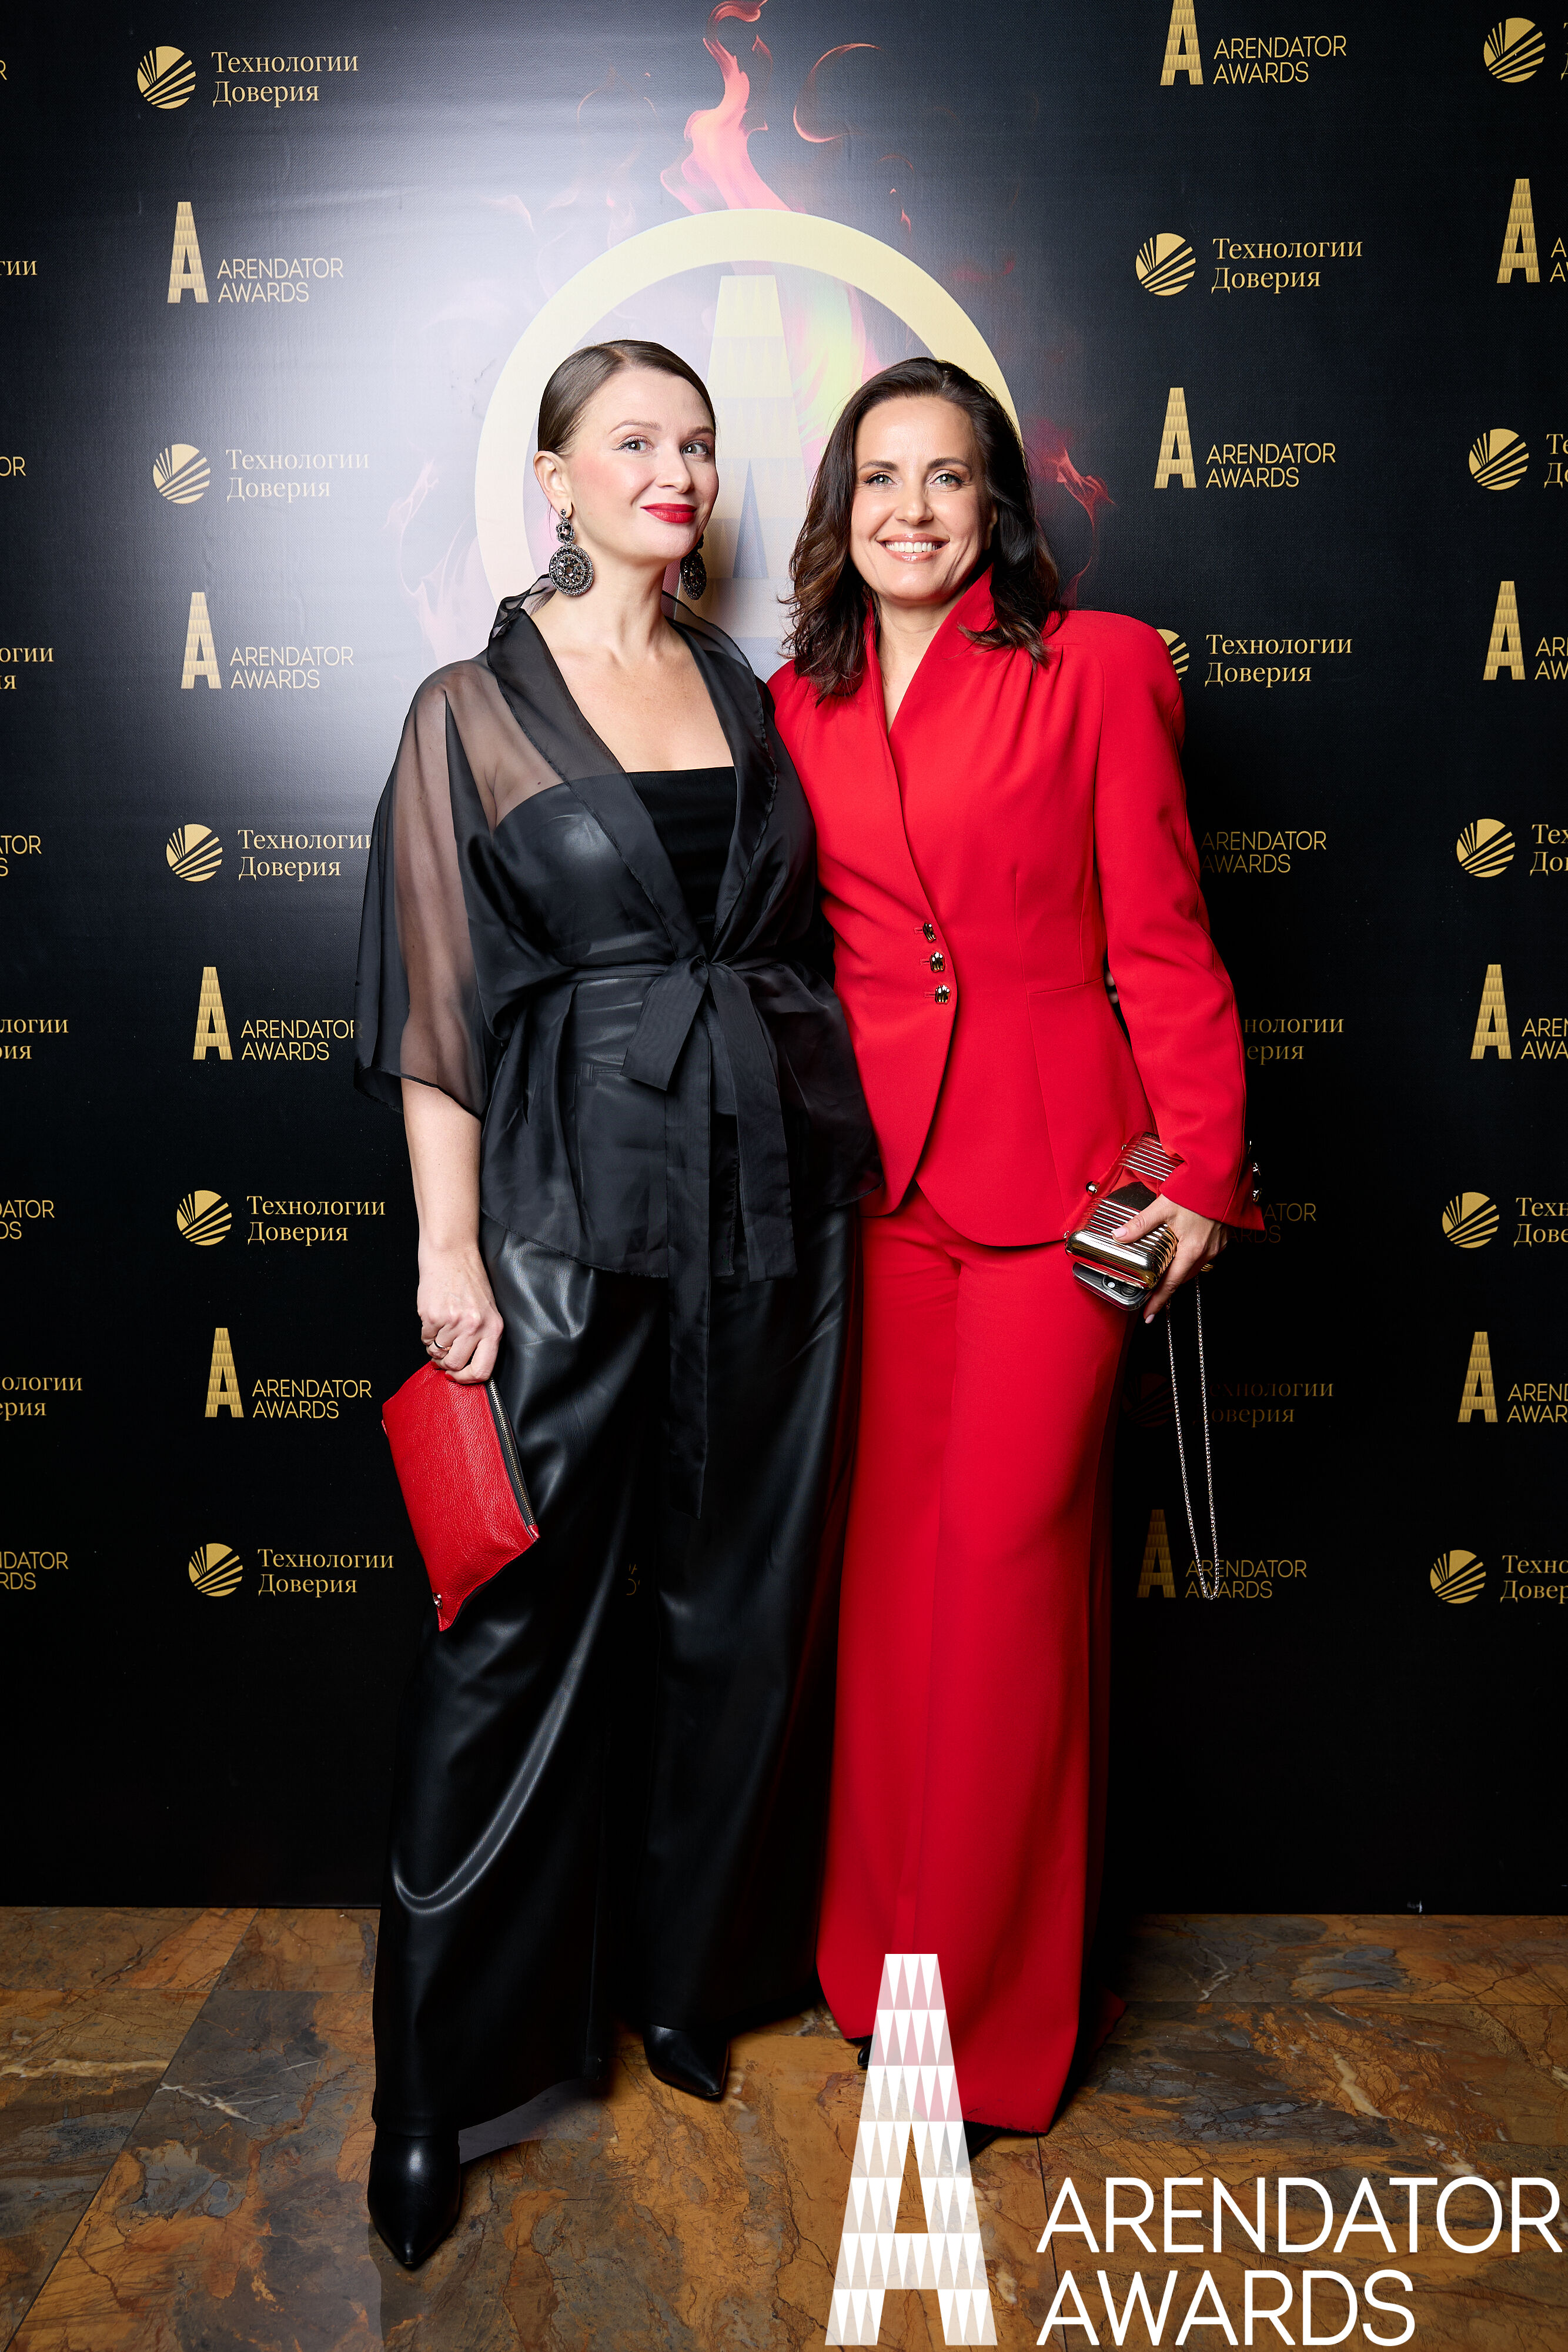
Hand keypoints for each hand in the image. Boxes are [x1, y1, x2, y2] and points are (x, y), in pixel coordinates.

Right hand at [417, 1244, 502, 1383]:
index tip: (457, 1375)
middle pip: (455, 1365)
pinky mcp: (433, 1316)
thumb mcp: (487, 1310)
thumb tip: (465, 1366)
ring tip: (441, 1326)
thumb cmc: (469, 1281)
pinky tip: (433, 1317)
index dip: (466, 1379)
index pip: (483, 1370)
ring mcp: (453, 1322)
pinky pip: (425, 1338)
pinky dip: (427, 1333)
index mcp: (493, 1328)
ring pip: (438, 1352)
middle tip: (443, 1352)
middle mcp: (475, 1327)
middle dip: (446, 1363)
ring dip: (435, 1345)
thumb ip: (481, 1337)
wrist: (452, 1254)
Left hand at [1110, 1193, 1225, 1323]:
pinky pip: (1204, 1256)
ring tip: (1164, 1275)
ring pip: (1193, 1267)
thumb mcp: (1163, 1207)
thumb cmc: (1197, 1191)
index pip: (1170, 1284)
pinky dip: (1191, 1259)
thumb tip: (1119, 1236)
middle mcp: (1205, 1252)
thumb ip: (1140, 1223)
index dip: (1158, 1301)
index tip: (1149, 1315)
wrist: (1224, 1178)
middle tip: (1152, 1297)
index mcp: (1190, 1250)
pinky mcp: (1221, 1238)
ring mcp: (1216, 1246)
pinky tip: (1183, 1252)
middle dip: (1167, 1289)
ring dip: (1179, 1273)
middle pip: (1182, 1278)